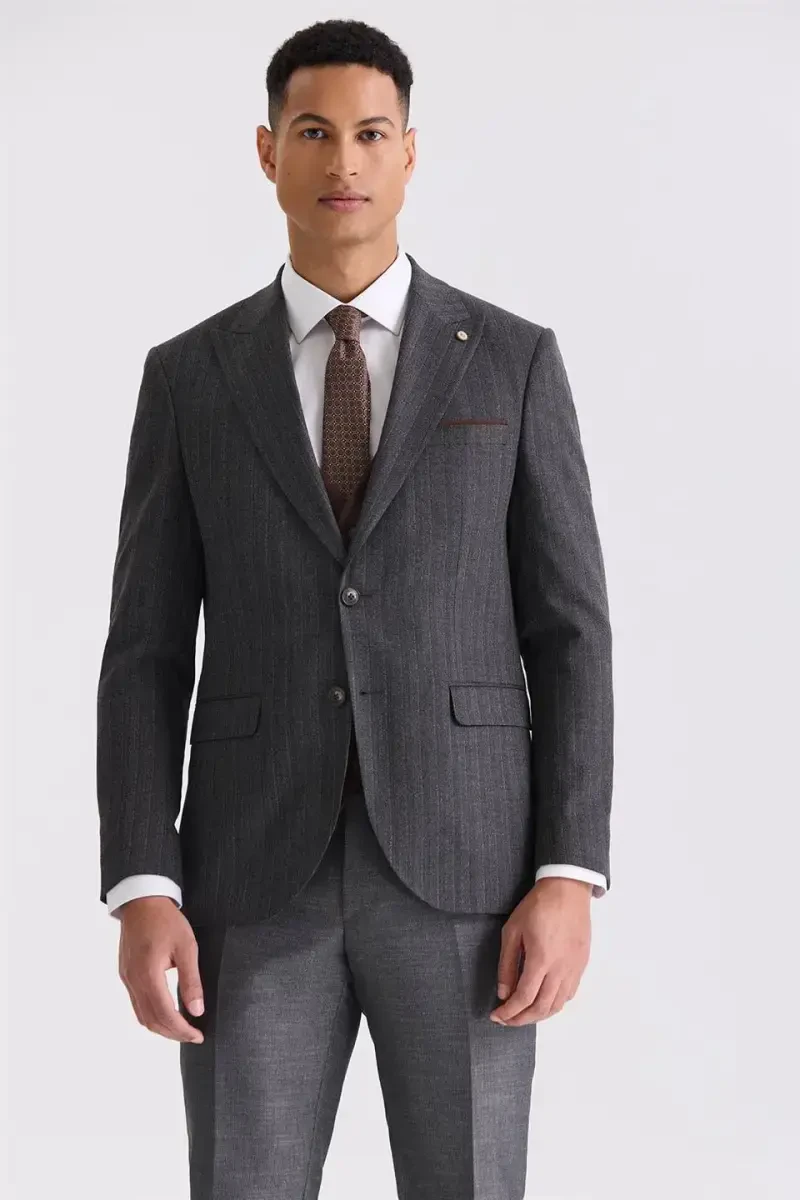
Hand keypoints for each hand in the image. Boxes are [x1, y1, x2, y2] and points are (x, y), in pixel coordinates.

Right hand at [117, 897, 204, 1042]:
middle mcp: (133, 981)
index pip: (165, 1015)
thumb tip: (197, 1010)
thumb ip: (191, 980)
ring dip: (161, 1027)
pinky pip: (136, 1004)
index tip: (198, 1035)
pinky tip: (166, 1013)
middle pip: (151, 1021)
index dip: (182, 1030)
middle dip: (173, 1033)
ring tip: (182, 1028)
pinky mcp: (125, 974)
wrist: (142, 900)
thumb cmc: (166, 920)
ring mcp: (126, 978)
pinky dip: (151, 1015)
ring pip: (142, 1015)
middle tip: (193, 1036)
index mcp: (148, 975)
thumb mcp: (186, 947)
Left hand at [490, 877, 591, 1025]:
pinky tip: (543, 1001)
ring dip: (539, 1015)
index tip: (496, 1015)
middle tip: (507, 1020)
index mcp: (541, 960)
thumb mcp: (512, 931)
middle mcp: (560, 969)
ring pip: (558, 1005)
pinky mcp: (581, 965)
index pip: (524, 998)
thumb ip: (507, 964)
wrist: (567, 890)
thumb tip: (504, 992)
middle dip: (521, 1019)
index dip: (509, 1012)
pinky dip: (555, 1004)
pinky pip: (569, 994)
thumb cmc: (538, 906)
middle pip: (542, 1008)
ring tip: (522, 1014)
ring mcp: (574, 968)